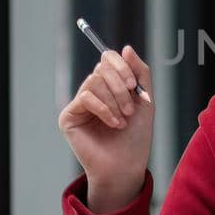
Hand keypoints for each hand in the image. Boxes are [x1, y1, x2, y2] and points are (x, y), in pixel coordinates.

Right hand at [58, 45, 154, 211]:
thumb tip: (126, 48)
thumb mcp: (145, 100)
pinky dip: (104, 109)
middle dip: (121, 87)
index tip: (134, 84)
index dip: (121, 66)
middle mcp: (92, 92)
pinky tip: (113, 124)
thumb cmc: (136, 137)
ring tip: (123, 120)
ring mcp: (79, 104)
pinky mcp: (69, 117)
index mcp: (109, 86)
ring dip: (115, 101)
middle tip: (130, 109)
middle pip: (102, 68)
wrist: (127, 166)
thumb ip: (139, 73)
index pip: (108, 59)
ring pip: (94, 81)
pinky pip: (85, 97)